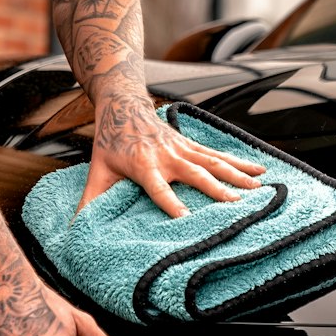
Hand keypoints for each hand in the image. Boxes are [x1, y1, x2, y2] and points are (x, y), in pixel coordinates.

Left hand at [78, 94, 264, 217]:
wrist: (123, 106)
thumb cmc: (110, 142)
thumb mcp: (96, 170)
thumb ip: (89, 200)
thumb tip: (74, 230)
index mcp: (143, 165)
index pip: (157, 188)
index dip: (170, 203)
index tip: (185, 219)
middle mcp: (166, 156)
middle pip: (195, 174)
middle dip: (216, 190)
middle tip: (237, 205)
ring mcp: (182, 148)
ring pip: (214, 162)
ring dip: (237, 175)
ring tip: (259, 189)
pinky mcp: (191, 144)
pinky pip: (219, 154)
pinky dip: (240, 162)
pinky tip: (261, 170)